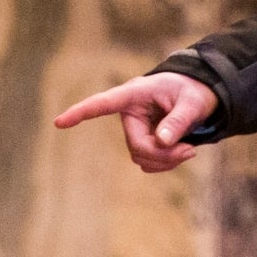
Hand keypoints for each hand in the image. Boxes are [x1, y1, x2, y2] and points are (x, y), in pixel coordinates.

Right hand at [53, 72, 217, 173]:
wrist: (197, 96)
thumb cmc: (192, 92)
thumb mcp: (192, 102)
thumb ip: (178, 121)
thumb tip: (162, 141)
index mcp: (134, 94)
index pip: (103, 103)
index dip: (80, 113)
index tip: (59, 123)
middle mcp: (129, 113)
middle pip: (136, 146)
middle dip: (162, 155)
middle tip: (189, 151)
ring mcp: (134, 129)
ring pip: (140, 158)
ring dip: (165, 161)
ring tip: (188, 149)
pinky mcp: (141, 142)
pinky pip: (147, 163)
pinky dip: (165, 164)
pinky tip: (180, 153)